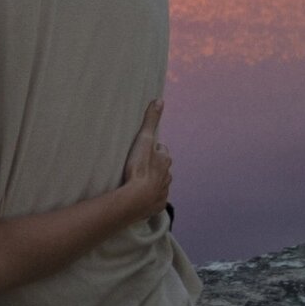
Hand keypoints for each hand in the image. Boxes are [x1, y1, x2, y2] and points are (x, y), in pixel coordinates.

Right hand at [122, 100, 171, 219]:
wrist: (136, 198)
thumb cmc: (139, 168)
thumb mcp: (143, 140)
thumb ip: (151, 120)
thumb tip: (160, 100)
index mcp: (165, 159)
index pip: (161, 150)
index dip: (153, 149)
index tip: (144, 150)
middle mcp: (168, 175)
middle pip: (162, 166)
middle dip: (154, 164)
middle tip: (140, 164)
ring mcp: (163, 191)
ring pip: (160, 182)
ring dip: (153, 180)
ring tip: (139, 180)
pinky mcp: (157, 205)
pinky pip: (155, 198)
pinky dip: (150, 196)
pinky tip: (141, 196)